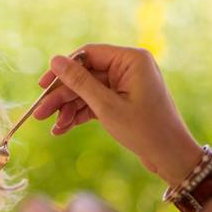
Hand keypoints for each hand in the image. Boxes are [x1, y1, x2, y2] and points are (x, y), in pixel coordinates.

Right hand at [34, 44, 202, 184]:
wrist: (171, 157)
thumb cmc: (145, 130)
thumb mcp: (106, 106)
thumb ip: (79, 82)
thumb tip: (55, 60)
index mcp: (131, 59)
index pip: (88, 54)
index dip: (63, 70)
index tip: (43, 86)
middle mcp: (128, 67)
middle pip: (84, 75)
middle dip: (62, 96)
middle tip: (40, 113)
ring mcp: (125, 85)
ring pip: (87, 91)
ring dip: (68, 108)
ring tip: (52, 127)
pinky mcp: (122, 101)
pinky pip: (95, 102)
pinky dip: (79, 114)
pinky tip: (63, 129)